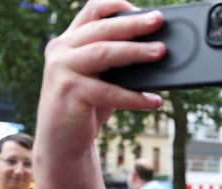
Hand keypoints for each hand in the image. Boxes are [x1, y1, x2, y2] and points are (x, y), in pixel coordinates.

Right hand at [36, 0, 165, 154]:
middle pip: (102, 28)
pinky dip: (135, 97)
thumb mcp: (100, 78)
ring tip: (161, 52)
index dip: (116, 5)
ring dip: (135, 51)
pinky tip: (155, 101)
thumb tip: (157, 51)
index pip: (92, 11)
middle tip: (158, 21)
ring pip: (104, 53)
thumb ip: (117, 62)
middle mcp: (61, 50)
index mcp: (68, 41)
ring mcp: (62, 70)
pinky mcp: (70, 93)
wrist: (61, 142)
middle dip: (133, 23)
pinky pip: (110, 92)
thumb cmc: (86, 106)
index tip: (143, 9)